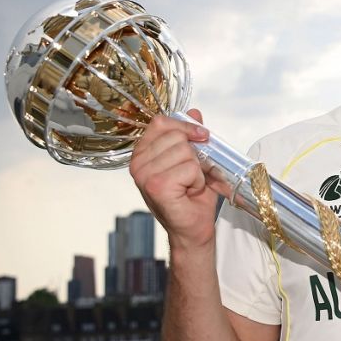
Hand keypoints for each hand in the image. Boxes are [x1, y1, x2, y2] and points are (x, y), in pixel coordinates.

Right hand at [129, 109, 226, 248]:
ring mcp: (144, 175)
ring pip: (185, 152)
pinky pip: (190, 168)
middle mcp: (138, 163)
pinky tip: (189, 192)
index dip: (185, 126)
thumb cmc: (191, 196)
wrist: (193, 228)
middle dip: (194, 154)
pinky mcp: (157, 186)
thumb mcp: (193, 160)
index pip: (161, 122)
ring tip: (189, 185)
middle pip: (176, 136)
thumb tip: (194, 112)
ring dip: (197, 170)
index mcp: (142, 153)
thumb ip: (191, 136)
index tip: (202, 136)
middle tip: (191, 175)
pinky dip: (197, 180)